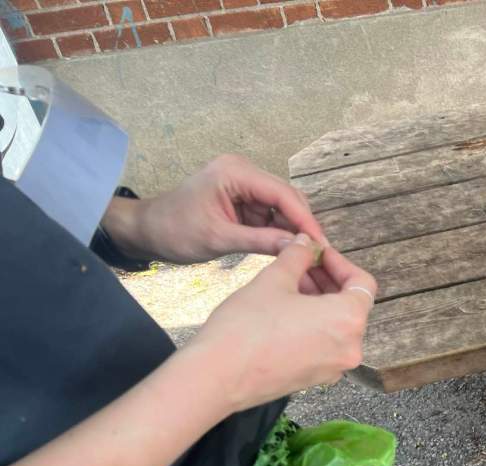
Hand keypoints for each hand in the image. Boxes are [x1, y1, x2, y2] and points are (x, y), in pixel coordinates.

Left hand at [103, 154, 326, 263]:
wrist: (148, 230)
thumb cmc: (174, 230)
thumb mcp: (218, 239)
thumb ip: (260, 241)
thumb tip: (298, 247)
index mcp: (235, 172)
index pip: (282, 194)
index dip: (305, 220)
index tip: (322, 245)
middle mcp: (243, 172)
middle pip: (287, 198)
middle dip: (303, 225)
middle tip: (320, 254)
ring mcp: (244, 185)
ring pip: (283, 208)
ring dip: (293, 231)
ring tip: (307, 256)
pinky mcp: (244, 199)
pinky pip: (271, 215)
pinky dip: (280, 233)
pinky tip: (289, 250)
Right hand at [184, 233, 376, 412]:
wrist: (218, 376)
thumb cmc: (247, 326)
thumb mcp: (274, 279)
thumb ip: (297, 257)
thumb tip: (305, 243)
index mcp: (349, 320)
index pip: (363, 283)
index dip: (340, 263)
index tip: (318, 254)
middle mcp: (351, 348)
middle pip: (351, 305)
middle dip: (328, 281)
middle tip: (301, 265)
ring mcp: (334, 367)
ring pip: (337, 325)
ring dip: (319, 302)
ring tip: (289, 285)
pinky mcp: (316, 378)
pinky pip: (324, 345)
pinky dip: (313, 325)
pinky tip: (285, 312)